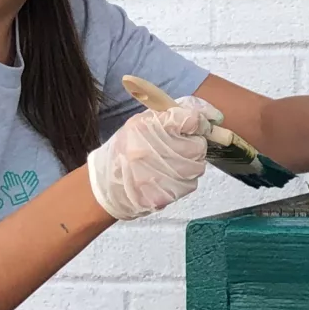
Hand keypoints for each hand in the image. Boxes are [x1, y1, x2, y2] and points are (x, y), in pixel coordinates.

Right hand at [87, 95, 217, 221]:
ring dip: (190, 163)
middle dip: (193, 144)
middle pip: (199, 145)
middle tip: (178, 146)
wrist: (107, 185)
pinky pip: (191, 183)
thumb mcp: (140, 123)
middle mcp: (156, 150)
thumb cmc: (125, 149)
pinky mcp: (168, 193)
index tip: (195, 126)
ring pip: (198, 165)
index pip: (191, 119)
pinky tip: (168, 177)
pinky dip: (184, 179)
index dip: (197, 122)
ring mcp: (163, 174)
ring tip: (171, 162)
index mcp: (148, 127)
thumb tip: (202, 116)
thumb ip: (170, 116)